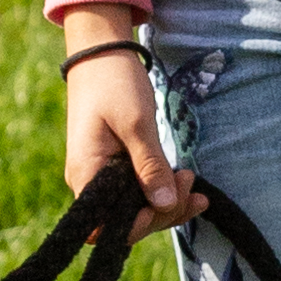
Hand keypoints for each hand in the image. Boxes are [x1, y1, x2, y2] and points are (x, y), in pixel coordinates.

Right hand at [60, 16, 200, 227]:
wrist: (101, 53)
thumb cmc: (114, 84)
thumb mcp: (137, 124)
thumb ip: (150, 167)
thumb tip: (165, 205)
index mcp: (86, 174)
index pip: (108, 227)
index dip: (138, 225)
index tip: (167, 204)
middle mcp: (88, 181)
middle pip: (125, 221)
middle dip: (162, 211)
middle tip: (190, 183)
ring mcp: (100, 174)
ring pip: (134, 206)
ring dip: (166, 201)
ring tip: (194, 182)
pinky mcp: (113, 165)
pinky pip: (136, 188)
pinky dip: (161, 188)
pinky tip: (186, 181)